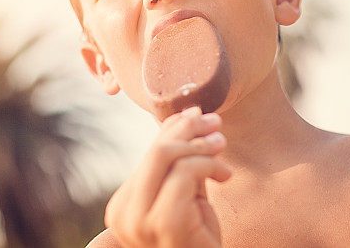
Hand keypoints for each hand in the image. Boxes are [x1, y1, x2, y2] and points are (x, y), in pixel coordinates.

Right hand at [104, 105, 231, 247]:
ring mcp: (139, 221)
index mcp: (124, 205)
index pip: (148, 154)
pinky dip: (210, 165)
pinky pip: (186, 173)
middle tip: (216, 122)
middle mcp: (124, 213)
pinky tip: (225, 175)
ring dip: (202, 145)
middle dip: (188, 129)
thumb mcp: (185, 195)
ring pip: (168, 156)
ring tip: (222, 144)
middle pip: (155, 151)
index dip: (175, 128)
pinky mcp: (164, 223)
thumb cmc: (197, 239)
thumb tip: (190, 114)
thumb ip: (181, 163)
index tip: (200, 114)